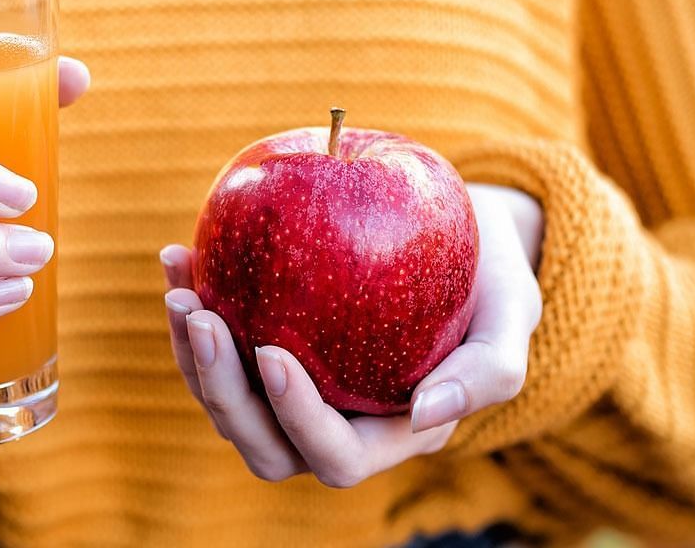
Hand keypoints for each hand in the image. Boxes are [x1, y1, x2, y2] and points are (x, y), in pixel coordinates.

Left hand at [159, 183, 541, 487]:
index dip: (296, 419)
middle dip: (220, 392)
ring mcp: (295, 388)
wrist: (464, 239)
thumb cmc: (493, 280)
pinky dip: (192, 303)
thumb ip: (488, 370)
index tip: (270, 351)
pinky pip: (217, 344)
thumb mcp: (515, 313)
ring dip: (190, 354)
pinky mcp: (265, 344)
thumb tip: (425, 414)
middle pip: (263, 444)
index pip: (334, 455)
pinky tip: (179, 256)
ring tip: (182, 288)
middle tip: (200, 317)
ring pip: (227, 401)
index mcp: (391, 434)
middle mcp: (334, 422)